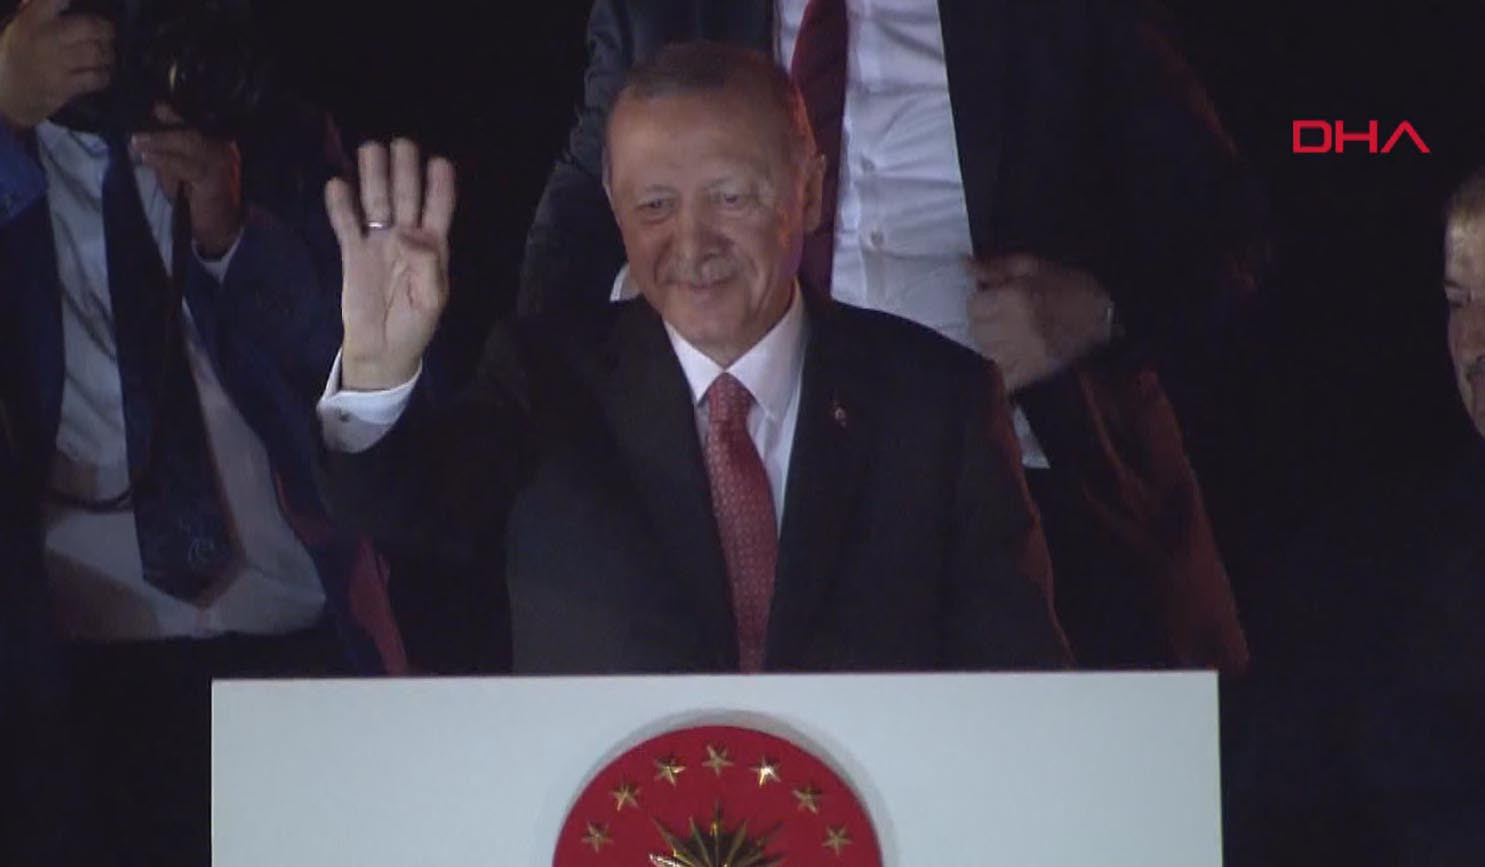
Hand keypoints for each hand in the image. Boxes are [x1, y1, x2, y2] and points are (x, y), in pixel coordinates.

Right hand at [0, 0, 113, 130]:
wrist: (7, 94)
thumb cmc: (20, 55)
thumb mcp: (21, 28)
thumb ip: (39, 12)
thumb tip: (66, 2)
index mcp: (31, 21)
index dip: (71, 0)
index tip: (79, 6)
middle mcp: (44, 39)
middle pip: (89, 26)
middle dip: (105, 29)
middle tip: (108, 33)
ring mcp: (55, 64)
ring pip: (97, 53)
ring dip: (108, 54)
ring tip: (106, 55)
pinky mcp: (65, 87)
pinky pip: (97, 77)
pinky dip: (104, 75)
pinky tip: (100, 73)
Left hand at [131, 104, 241, 257]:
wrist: (218, 229)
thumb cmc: (196, 198)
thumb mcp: (176, 170)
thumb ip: (166, 149)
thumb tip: (145, 128)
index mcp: (216, 142)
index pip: (192, 122)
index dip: (170, 115)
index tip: (150, 109)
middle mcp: (223, 148)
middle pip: (190, 130)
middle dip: (160, 129)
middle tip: (136, 132)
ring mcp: (222, 163)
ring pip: (190, 142)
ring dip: (160, 141)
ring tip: (137, 142)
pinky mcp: (216, 179)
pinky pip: (188, 165)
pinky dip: (165, 160)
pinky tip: (147, 158)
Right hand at [326, 139, 455, 390]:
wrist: (381, 350)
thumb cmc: (414, 326)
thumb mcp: (431, 300)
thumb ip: (427, 265)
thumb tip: (409, 232)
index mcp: (432, 249)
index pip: (438, 210)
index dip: (440, 187)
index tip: (440, 162)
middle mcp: (405, 238)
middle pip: (405, 197)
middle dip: (404, 171)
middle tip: (401, 143)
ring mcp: (378, 243)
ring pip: (376, 203)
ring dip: (373, 178)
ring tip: (369, 149)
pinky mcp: (353, 253)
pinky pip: (346, 225)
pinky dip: (341, 207)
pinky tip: (337, 186)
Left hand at [966, 254, 1113, 391]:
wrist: (1103, 313)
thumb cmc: (1066, 285)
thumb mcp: (1031, 266)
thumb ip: (994, 267)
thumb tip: (964, 266)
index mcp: (1016, 297)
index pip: (973, 307)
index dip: (979, 301)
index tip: (990, 299)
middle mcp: (1017, 327)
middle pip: (976, 331)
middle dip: (982, 322)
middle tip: (996, 317)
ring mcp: (1026, 353)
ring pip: (986, 353)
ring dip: (989, 344)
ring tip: (1004, 335)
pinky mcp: (1035, 372)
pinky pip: (1003, 379)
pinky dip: (1000, 371)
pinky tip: (1007, 358)